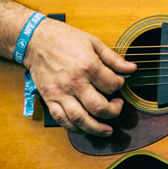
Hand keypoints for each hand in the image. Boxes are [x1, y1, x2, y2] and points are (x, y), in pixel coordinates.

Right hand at [21, 18, 136, 135]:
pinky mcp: (49, 99)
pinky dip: (74, 128)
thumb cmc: (64, 39)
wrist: (35, 40)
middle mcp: (75, 83)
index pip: (111, 85)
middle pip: (99, 107)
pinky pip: (62, 119)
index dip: (120, 86)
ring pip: (80, 119)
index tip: (119, 83)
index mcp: (88, 66)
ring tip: (107, 130)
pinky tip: (84, 128)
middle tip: (117, 106)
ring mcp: (61, 93)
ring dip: (96, 129)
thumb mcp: (93, 42)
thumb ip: (113, 58)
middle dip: (113, 111)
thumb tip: (131, 68)